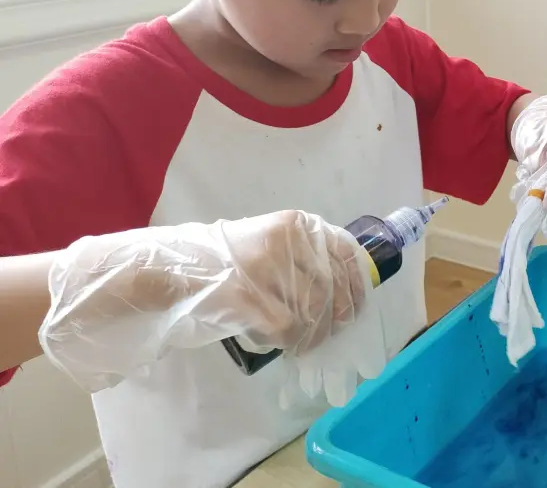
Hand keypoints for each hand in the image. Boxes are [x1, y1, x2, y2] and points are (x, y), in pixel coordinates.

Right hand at [39, 210, 366, 390]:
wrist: (169, 268)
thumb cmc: (222, 261)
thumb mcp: (270, 244)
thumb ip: (305, 259)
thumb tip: (346, 291)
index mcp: (296, 224)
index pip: (346, 254)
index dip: (357, 286)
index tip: (356, 309)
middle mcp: (286, 240)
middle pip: (330, 290)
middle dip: (334, 319)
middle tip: (327, 336)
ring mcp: (264, 267)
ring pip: (310, 312)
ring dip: (310, 335)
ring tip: (299, 342)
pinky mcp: (244, 295)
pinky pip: (285, 328)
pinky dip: (287, 342)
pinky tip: (277, 344)